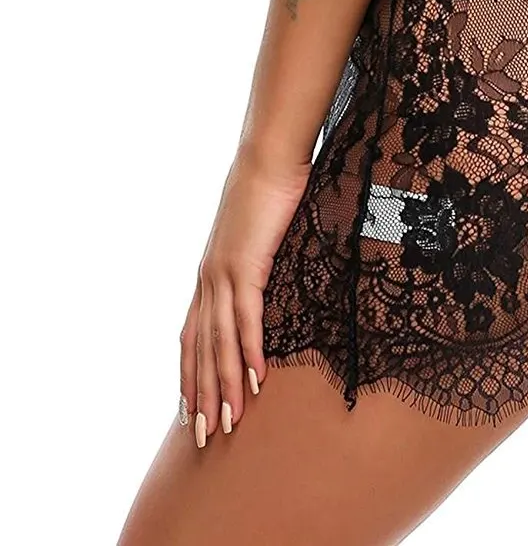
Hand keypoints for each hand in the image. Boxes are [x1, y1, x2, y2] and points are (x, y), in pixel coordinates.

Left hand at [179, 142, 311, 445]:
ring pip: (220, 342)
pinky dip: (248, 351)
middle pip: (200, 349)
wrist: (268, 157)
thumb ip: (255, 260)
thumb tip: (264, 275)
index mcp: (209, 274)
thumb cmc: (268, 189)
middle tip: (204, 438)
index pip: (192, 336)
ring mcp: (223, 273)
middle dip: (202, 396)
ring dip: (224, 386)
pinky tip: (255, 380)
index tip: (191, 410)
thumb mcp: (256, 235)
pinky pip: (246, 318)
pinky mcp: (245, 265)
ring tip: (229, 423)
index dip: (190, 375)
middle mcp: (208, 279)